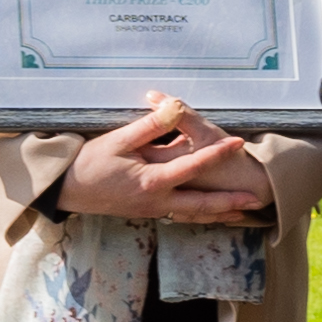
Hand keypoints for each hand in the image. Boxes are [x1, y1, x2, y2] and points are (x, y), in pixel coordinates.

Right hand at [64, 95, 270, 226]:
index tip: (239, 143)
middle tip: (255, 200)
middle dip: (229, 203)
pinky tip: (207, 212)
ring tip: (240, 213)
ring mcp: (152, 209)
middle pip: (201, 205)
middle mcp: (157, 201)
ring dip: (217, 213)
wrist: (66, 191)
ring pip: (192, 214)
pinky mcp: (146, 210)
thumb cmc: (89, 164)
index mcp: (153, 181)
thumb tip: (175, 107)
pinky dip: (197, 214)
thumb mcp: (118, 140)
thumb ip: (151, 126)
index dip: (218, 153)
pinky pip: (179, 214)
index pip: (194, 166)